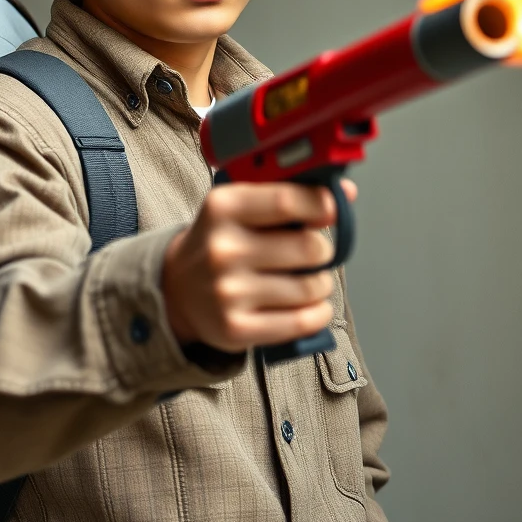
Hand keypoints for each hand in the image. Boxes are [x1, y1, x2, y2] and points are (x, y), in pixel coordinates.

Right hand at [162, 179, 356, 352]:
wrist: (176, 289)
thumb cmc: (220, 242)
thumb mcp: (238, 208)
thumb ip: (286, 196)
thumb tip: (345, 192)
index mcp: (222, 208)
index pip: (287, 201)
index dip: (322, 204)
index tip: (332, 208)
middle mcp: (222, 249)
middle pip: (310, 248)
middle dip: (320, 251)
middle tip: (308, 252)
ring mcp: (228, 291)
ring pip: (311, 287)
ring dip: (319, 284)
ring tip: (302, 280)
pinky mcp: (235, 328)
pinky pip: (304, 321)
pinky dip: (317, 313)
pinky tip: (307, 306)